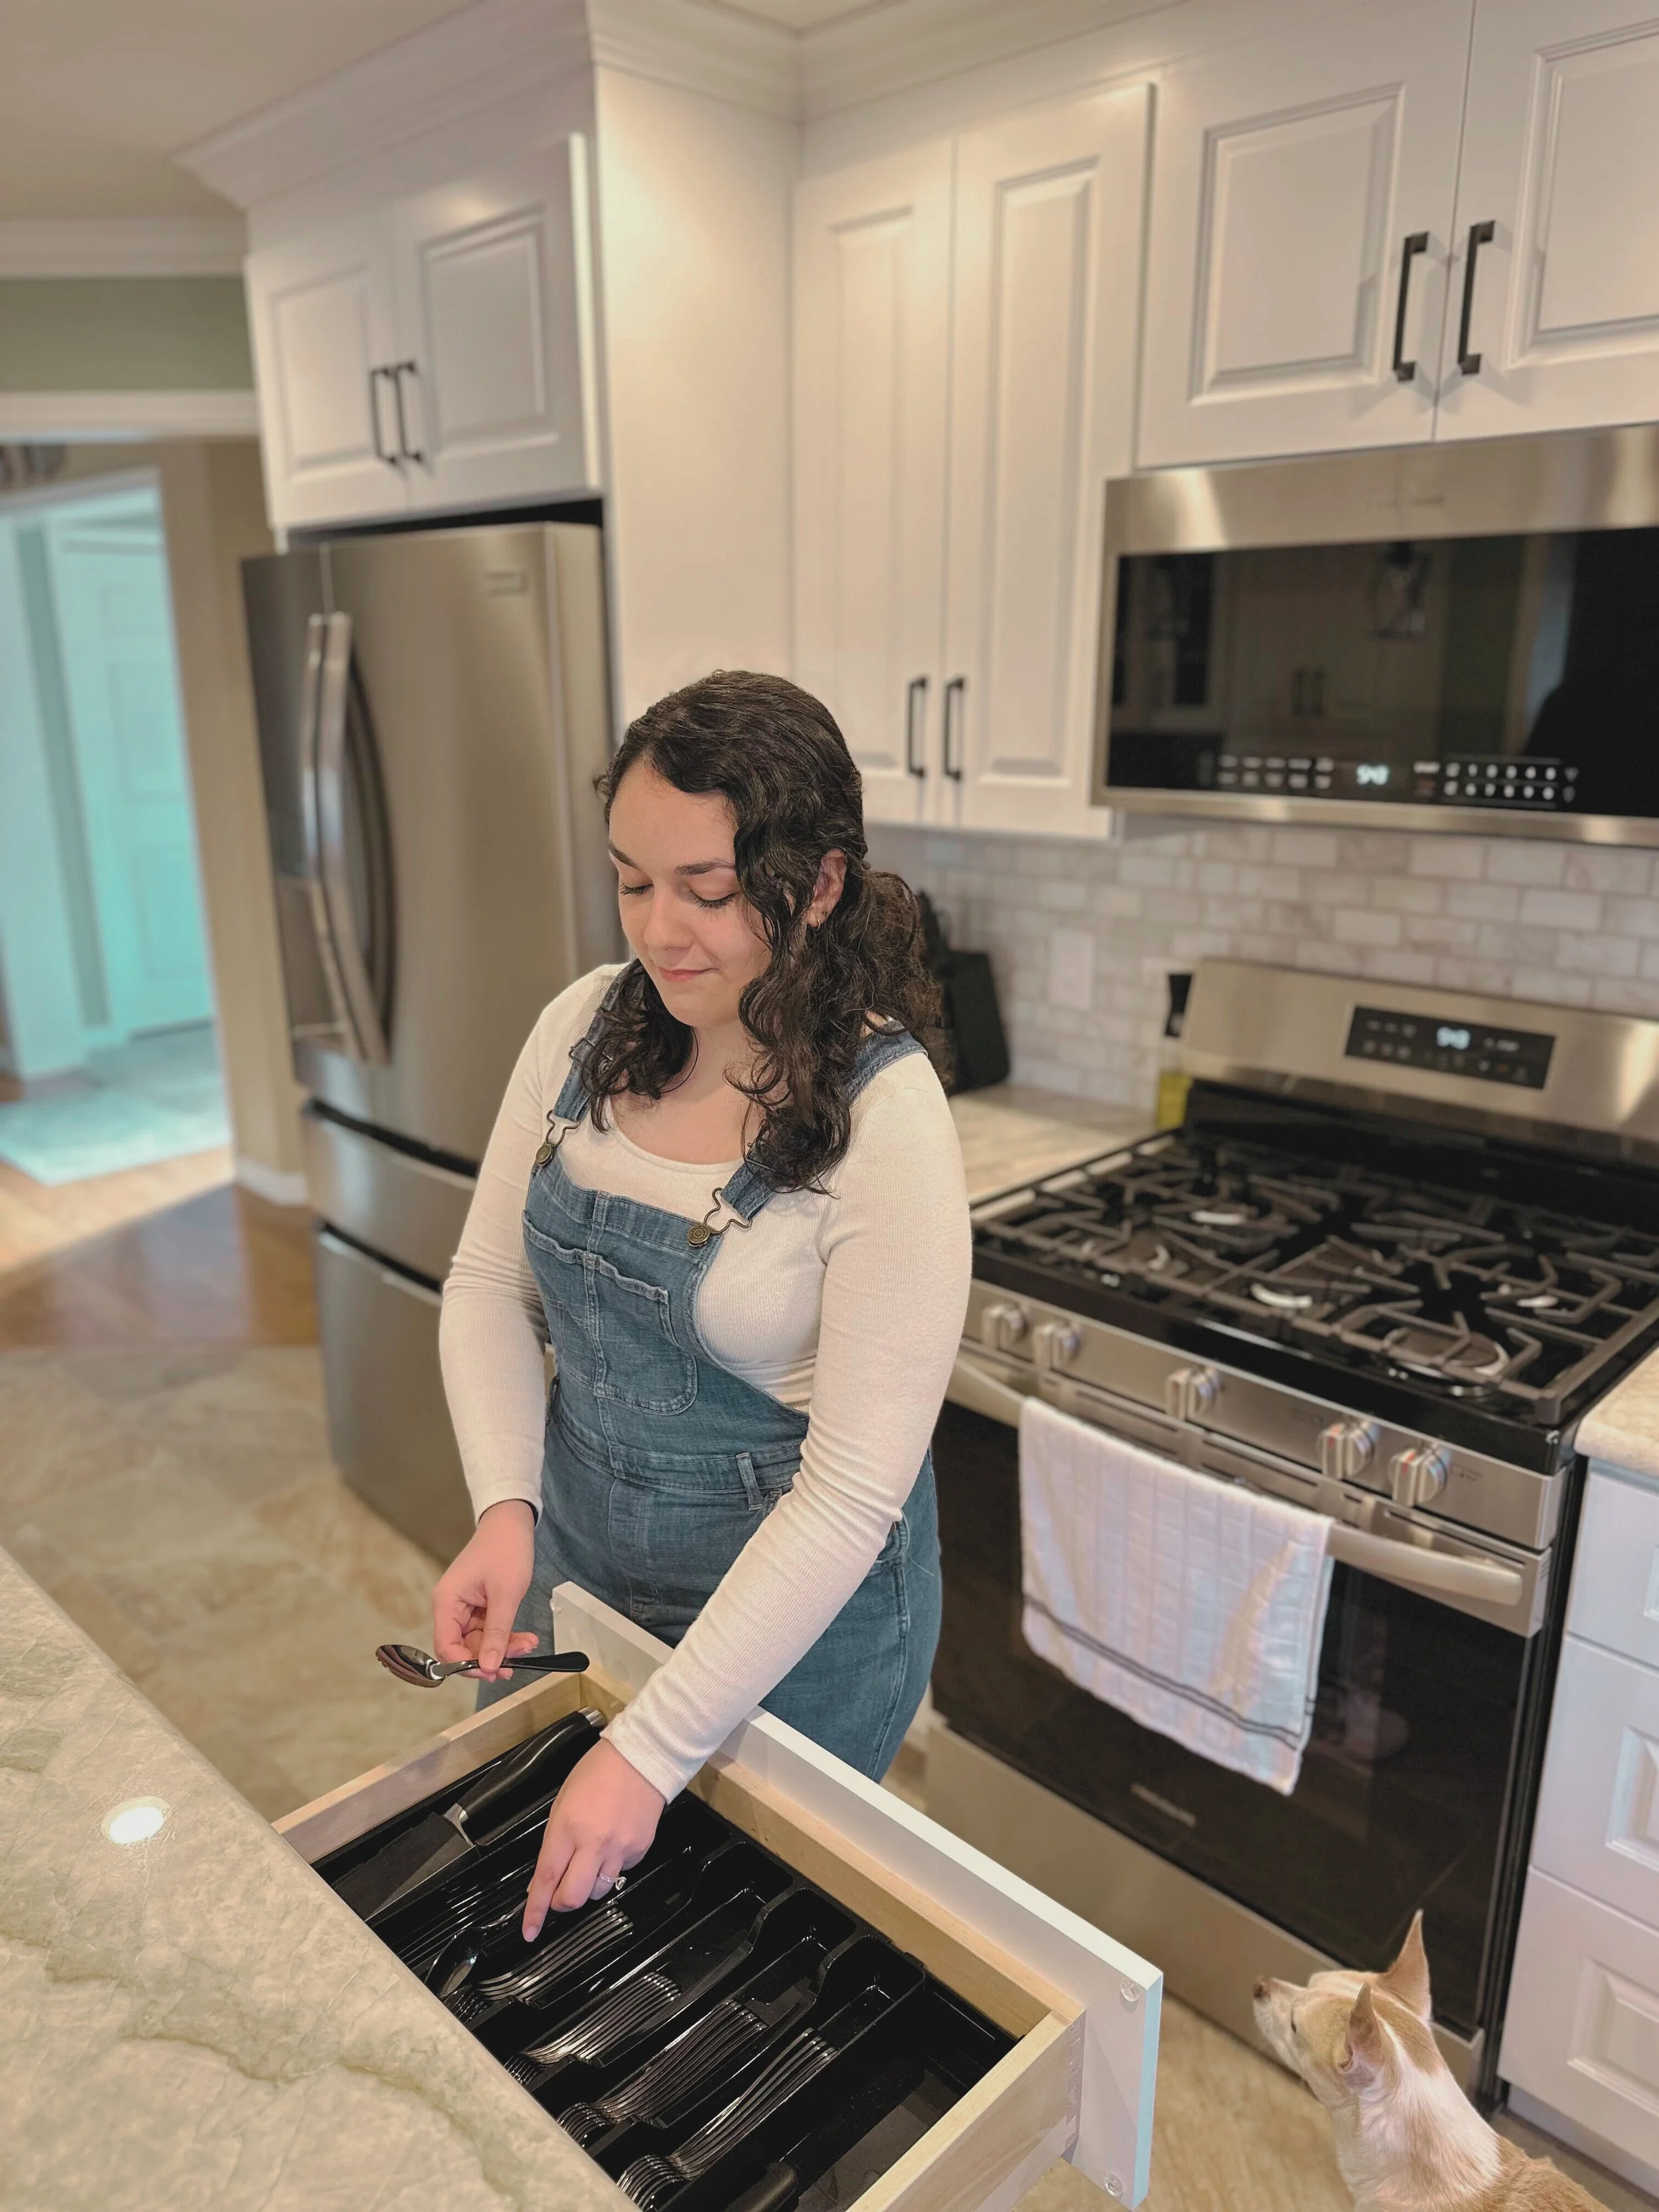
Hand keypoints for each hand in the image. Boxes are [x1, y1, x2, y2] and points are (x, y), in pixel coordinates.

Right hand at [432, 1500, 538, 1680]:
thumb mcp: (505, 1594)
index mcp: (447, 1602)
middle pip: (463, 1648)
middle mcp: (451, 1607)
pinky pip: (488, 1631)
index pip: (446, 1647)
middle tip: (516, 1663)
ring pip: (479, 1642)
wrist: (512, 1522)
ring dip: (502, 1648)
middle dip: (490, 1657)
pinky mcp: (479, 1607)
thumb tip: (488, 1667)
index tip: (492, 1671)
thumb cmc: (505, 1549)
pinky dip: (505, 1636)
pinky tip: (524, 1638)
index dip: (466, 1665)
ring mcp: (465, 1608)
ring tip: (528, 1645)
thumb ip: (496, 1633)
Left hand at [523, 1740, 663, 1938]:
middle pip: (573, 1897)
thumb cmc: (598, 1772)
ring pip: (597, 1891)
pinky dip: (610, 1868)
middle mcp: (594, 1843)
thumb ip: (553, 1841)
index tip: (529, 1931)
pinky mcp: (640, 1851)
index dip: (535, 1910)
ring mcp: (620, 1849)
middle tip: (559, 1894)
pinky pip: (620, 1874)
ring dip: (587, 1885)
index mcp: (568, 1827)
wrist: (642, 1757)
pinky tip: (612, 1844)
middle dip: (561, 1903)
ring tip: (589, 1860)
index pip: (546, 1878)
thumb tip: (543, 1878)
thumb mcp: (563, 1802)